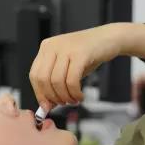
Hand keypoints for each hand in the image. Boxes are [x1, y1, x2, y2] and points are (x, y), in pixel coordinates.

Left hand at [30, 23, 144, 111]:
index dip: (39, 93)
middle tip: (63, 104)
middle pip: (43, 79)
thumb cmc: (89, 54)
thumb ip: (57, 82)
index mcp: (47, 47)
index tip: (47, 105)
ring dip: (65, 96)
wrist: (110, 38)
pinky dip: (75, 92)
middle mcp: (53, 46)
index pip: (34, 74)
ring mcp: (66, 48)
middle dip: (52, 97)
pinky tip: (80, 96)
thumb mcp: (68, 66)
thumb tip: (48, 104)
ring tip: (74, 100)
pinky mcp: (80, 53)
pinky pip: (72, 80)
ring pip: (57, 81)